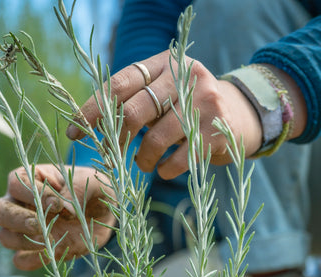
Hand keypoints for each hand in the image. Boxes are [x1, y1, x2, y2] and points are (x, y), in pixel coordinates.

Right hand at [0, 164, 115, 270]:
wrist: (104, 214)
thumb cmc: (94, 190)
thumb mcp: (94, 183)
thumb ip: (77, 189)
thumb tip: (63, 209)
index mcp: (31, 180)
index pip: (17, 184)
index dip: (32, 194)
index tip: (58, 204)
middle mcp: (21, 204)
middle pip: (0, 211)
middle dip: (18, 220)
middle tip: (40, 226)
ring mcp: (25, 230)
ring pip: (5, 237)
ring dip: (22, 241)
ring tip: (47, 242)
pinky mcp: (36, 251)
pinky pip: (20, 260)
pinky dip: (31, 260)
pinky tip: (50, 255)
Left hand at [68, 52, 305, 178]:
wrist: (246, 115)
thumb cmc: (190, 107)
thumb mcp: (166, 92)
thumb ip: (134, 99)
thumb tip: (87, 124)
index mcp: (167, 63)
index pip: (120, 84)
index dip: (93, 109)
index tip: (74, 132)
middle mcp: (186, 78)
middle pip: (134, 112)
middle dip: (115, 139)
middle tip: (110, 154)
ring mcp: (204, 105)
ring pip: (154, 141)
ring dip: (141, 159)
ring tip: (143, 162)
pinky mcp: (215, 133)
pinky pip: (176, 161)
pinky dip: (164, 171)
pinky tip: (165, 168)